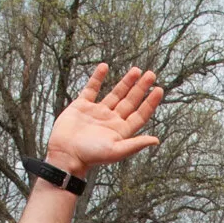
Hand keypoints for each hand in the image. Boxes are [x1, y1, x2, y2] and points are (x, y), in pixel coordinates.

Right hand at [45, 64, 161, 176]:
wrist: (65, 153)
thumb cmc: (90, 156)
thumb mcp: (116, 151)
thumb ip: (135, 144)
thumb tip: (156, 140)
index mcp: (120, 131)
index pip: (139, 114)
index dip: (149, 102)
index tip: (158, 89)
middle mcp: (111, 120)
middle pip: (130, 101)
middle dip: (141, 88)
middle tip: (151, 74)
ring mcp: (97, 112)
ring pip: (115, 94)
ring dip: (125, 82)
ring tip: (136, 70)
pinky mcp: (81, 106)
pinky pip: (92, 89)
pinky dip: (97, 78)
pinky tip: (104, 67)